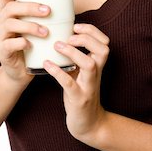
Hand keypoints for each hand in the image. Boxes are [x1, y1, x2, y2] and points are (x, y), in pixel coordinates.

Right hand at [0, 0, 49, 83]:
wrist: (21, 70)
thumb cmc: (32, 41)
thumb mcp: (37, 22)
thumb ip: (45, 4)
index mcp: (8, 11)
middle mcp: (0, 22)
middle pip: (10, 8)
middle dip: (30, 7)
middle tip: (48, 11)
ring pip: (10, 25)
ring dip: (29, 26)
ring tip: (45, 32)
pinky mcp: (1, 52)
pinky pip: (8, 44)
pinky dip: (20, 43)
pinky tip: (31, 45)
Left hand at [43, 23, 109, 143]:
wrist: (88, 124)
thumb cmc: (81, 92)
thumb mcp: (81, 72)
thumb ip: (76, 56)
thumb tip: (60, 34)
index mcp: (98, 65)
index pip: (104, 42)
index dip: (92, 31)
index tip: (76, 26)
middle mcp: (97, 73)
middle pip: (103, 50)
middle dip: (86, 38)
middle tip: (69, 36)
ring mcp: (89, 86)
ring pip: (89, 65)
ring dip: (73, 52)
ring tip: (58, 46)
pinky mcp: (79, 99)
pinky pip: (70, 84)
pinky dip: (58, 72)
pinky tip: (46, 64)